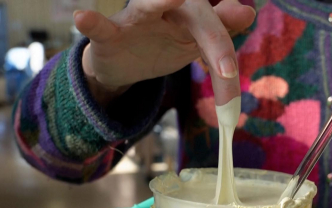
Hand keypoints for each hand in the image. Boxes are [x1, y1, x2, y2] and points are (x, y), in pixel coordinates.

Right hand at [74, 0, 254, 104]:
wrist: (124, 62)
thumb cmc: (163, 45)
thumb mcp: (195, 43)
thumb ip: (221, 31)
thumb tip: (248, 12)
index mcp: (192, 14)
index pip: (218, 26)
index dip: (227, 50)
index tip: (232, 75)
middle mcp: (167, 9)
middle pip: (196, 16)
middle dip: (214, 42)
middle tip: (227, 71)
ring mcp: (137, 20)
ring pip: (147, 7)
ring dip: (159, 2)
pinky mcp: (110, 34)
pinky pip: (101, 27)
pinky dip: (92, 23)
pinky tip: (83, 18)